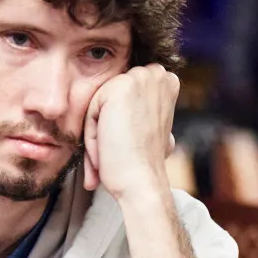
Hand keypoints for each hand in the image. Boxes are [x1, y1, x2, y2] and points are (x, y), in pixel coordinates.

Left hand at [83, 63, 178, 198]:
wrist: (141, 183)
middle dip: (107, 128)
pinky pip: (91, 110)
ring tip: (111, 155)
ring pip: (98, 105)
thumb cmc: (144, 162)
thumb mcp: (154, 127)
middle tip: (117, 154)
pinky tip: (107, 150)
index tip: (126, 148)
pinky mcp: (120, 87)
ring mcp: (139, 78)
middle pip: (109, 99)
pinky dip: (92, 136)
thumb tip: (131, 109)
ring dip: (98, 135)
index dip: (119, 124)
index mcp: (166, 81)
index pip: (122, 95)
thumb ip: (145, 108)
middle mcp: (156, 74)